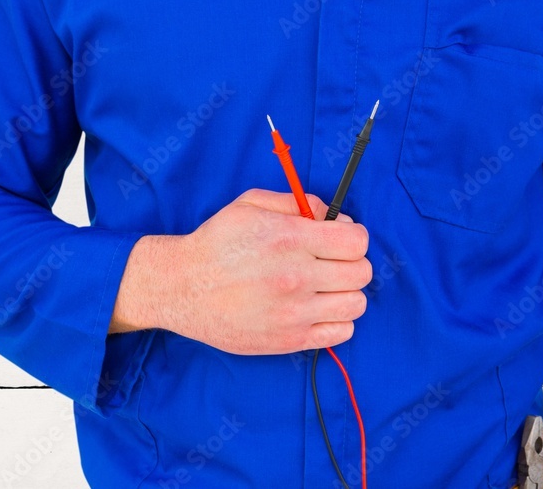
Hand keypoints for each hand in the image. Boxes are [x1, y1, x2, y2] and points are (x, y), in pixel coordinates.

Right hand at [110, 188, 371, 354]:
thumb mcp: (249, 205)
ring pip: (357, 304)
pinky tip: (316, 310)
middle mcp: (296, 277)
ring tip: (323, 288)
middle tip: (329, 263)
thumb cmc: (215, 244)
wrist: (181, 288)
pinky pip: (341, 333)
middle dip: (350, 263)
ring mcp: (294, 312)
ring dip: (345, 293)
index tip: (337, 239)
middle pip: (361, 273)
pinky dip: (336, 321)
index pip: (357, 242)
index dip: (351, 237)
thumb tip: (333, 216)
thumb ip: (296, 202)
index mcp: (289, 239)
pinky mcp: (288, 339)